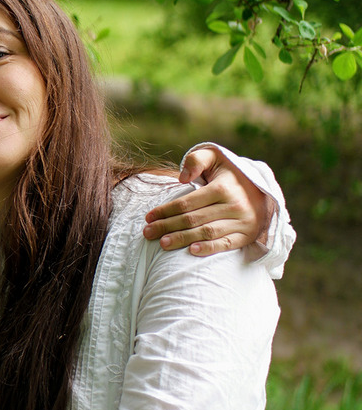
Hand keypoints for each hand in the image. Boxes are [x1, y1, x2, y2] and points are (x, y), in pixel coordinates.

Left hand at [143, 147, 270, 255]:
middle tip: (147, 233)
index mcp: (223, 187)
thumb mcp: (215, 158)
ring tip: (162, 244)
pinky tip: (191, 251)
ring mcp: (242, 222)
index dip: (166, 210)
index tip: (148, 217)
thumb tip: (182, 178)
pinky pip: (226, 244)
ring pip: (206, 233)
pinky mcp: (247, 235)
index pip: (187, 202)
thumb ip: (196, 160)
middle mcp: (234, 205)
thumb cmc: (229, 174)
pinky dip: (209, 249)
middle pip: (193, 219)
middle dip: (167, 227)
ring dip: (182, 239)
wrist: (262, 189)